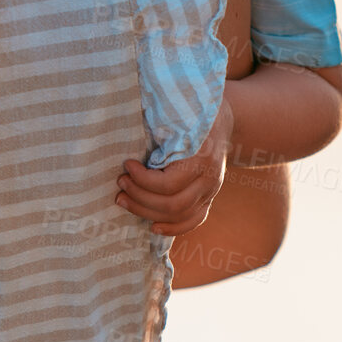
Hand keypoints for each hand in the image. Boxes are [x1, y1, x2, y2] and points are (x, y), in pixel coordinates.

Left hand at [115, 98, 234, 236]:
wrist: (222, 121)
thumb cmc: (193, 114)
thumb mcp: (178, 115)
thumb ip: (158, 124)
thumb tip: (126, 127)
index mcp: (202, 156)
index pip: (169, 183)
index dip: (142, 179)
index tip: (126, 165)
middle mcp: (209, 178)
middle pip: (172, 204)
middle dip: (139, 197)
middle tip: (120, 185)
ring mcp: (211, 191)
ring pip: (179, 215)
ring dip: (147, 211)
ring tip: (124, 200)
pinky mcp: (209, 198)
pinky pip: (194, 220)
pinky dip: (173, 228)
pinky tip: (153, 226)